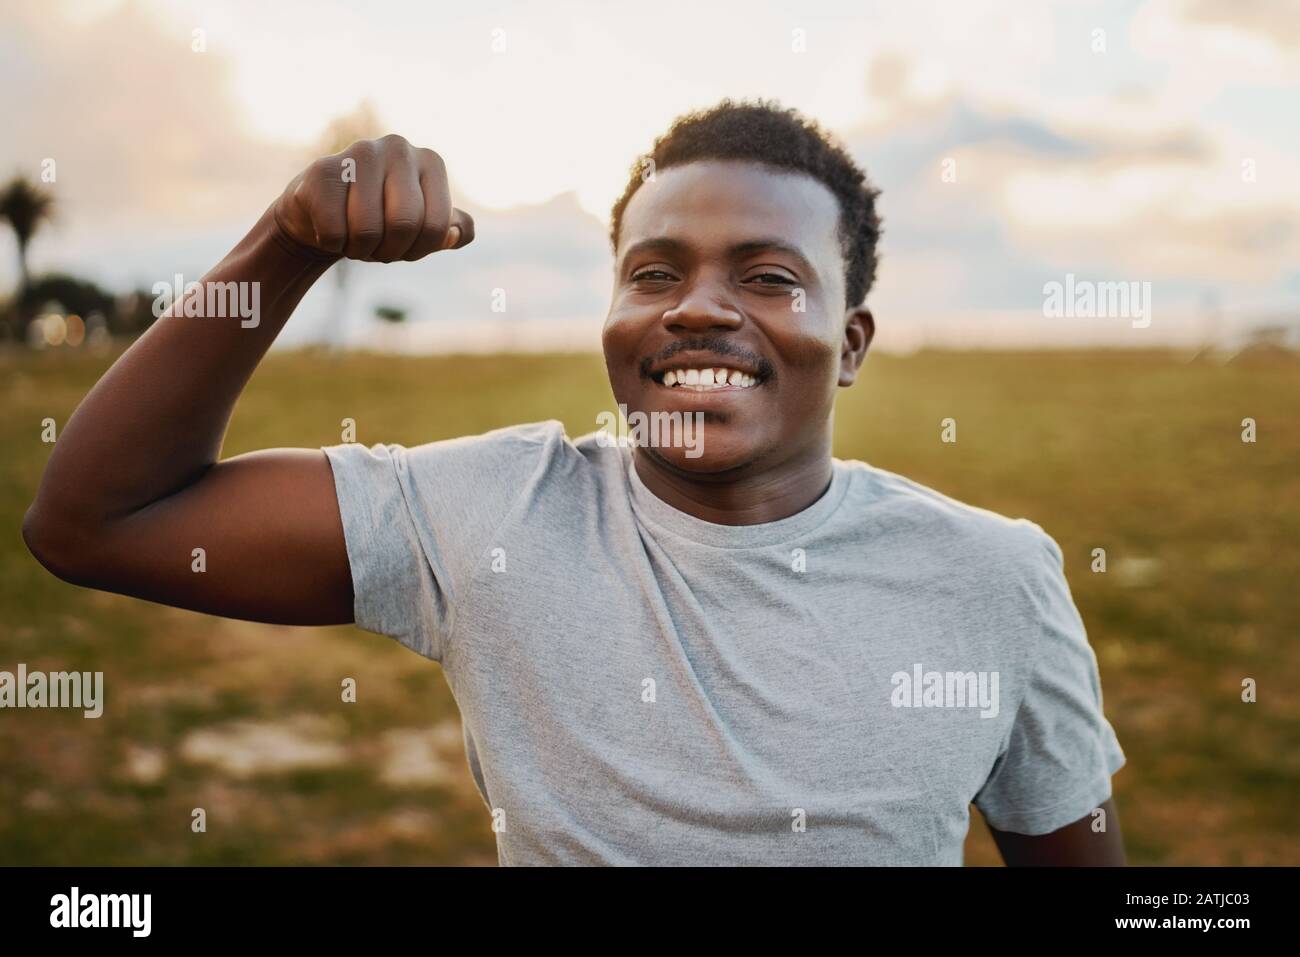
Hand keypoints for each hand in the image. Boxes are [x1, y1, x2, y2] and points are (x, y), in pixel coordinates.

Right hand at [272, 133, 473, 261]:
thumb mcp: (424, 228)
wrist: (323, 213)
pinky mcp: (322, 169)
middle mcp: (399, 148)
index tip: (405, 244)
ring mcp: (359, 153)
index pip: (437, 227)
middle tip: (377, 245)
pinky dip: (331, 244)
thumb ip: (453, 231)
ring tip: (354, 235)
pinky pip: (334, 231)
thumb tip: (456, 233)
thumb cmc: (382, 221)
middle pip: (404, 225)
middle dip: (390, 251)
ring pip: (367, 230)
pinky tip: (330, 227)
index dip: (420, 250)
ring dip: (359, 249)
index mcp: (431, 162)